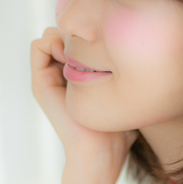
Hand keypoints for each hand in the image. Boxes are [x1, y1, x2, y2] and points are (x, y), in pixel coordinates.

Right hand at [31, 27, 135, 173]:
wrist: (101, 151)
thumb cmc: (119, 130)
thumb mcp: (127, 97)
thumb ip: (129, 77)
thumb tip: (144, 53)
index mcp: (79, 77)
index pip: (79, 38)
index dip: (90, 34)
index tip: (107, 46)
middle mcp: (62, 75)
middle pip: (64, 33)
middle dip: (78, 32)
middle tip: (95, 47)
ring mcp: (50, 78)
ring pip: (50, 35)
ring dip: (66, 36)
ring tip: (83, 53)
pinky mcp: (41, 83)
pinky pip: (38, 45)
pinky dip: (53, 42)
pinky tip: (72, 57)